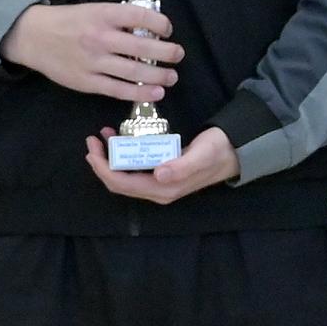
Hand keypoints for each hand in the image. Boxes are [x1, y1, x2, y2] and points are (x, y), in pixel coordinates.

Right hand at [0, 2, 181, 101]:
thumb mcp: (94, 10)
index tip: (168, 30)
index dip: (160, 23)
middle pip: (143, 47)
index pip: (140, 16)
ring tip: (171, 77)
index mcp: (104, 14)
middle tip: (178, 55)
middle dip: (167, 53)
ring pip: (134, 72)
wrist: (34, 36)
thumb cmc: (68, 21)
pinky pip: (117, 90)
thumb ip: (119, 19)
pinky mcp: (87, 82)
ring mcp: (93, 61)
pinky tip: (154, 94)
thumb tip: (149, 29)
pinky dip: (138, 93)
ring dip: (158, 76)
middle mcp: (100, 37)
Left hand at [85, 126, 238, 204]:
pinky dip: (123, 154)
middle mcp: (157, 190)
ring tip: (103, 136)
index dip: (103, 169)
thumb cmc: (217, 151)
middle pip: (119, 182)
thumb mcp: (201, 155)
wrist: (233, 151)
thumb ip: (181, 166)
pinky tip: (120, 137)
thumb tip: (158, 175)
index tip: (94, 148)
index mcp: (163, 189)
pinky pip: (135, 167)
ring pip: (125, 175)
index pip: (122, 184)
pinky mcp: (161, 173)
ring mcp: (159, 182)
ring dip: (111, 158)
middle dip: (102, 163)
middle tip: (93, 140)